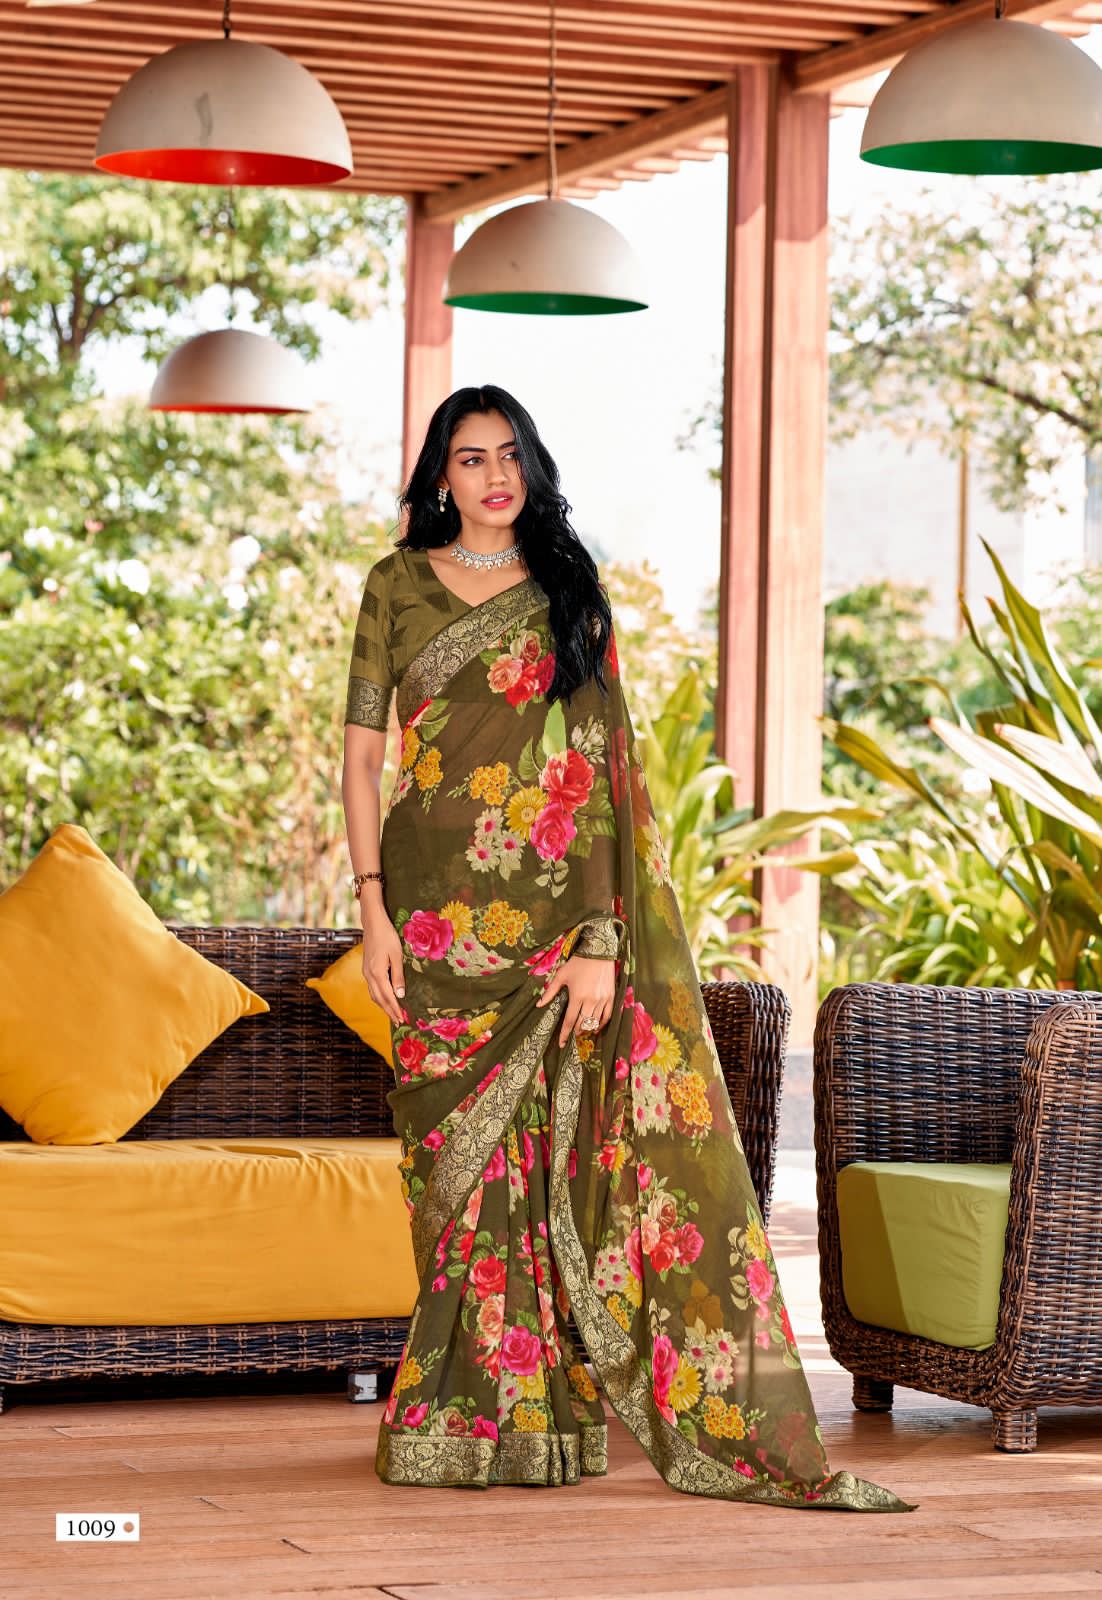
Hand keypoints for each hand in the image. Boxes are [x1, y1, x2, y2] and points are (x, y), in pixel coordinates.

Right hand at [361, 910, 406, 1025]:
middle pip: (379, 999)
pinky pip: (372, 988)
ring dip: (383, 1005)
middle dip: (389, 1011)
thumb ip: (398, 976)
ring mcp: (366, 972)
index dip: (394, 1009)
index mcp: (377, 973)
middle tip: (398, 1022)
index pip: (387, 997)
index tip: (401, 1019)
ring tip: (392, 1013)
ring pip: (374, 994)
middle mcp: (369, 975)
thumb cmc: (387, 937)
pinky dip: (379, 997)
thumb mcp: (397, 955)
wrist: (373, 924)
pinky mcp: (366, 968)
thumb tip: (400, 995)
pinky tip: (385, 998)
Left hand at [536, 955, 615, 1047]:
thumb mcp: (561, 975)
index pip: (570, 1021)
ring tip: (582, 1031)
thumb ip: (550, 992)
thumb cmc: (578, 963)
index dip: (565, 1034)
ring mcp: (602, 1000)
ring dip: (587, 1028)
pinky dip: (601, 1023)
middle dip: (576, 1032)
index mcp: (577, 996)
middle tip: (572, 1035)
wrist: (599, 952)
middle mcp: (591, 1001)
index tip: (562, 1043)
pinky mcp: (611, 997)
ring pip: (594, 1022)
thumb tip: (539, 1004)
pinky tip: (596, 1027)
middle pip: (583, 1024)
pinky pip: (607, 1015)